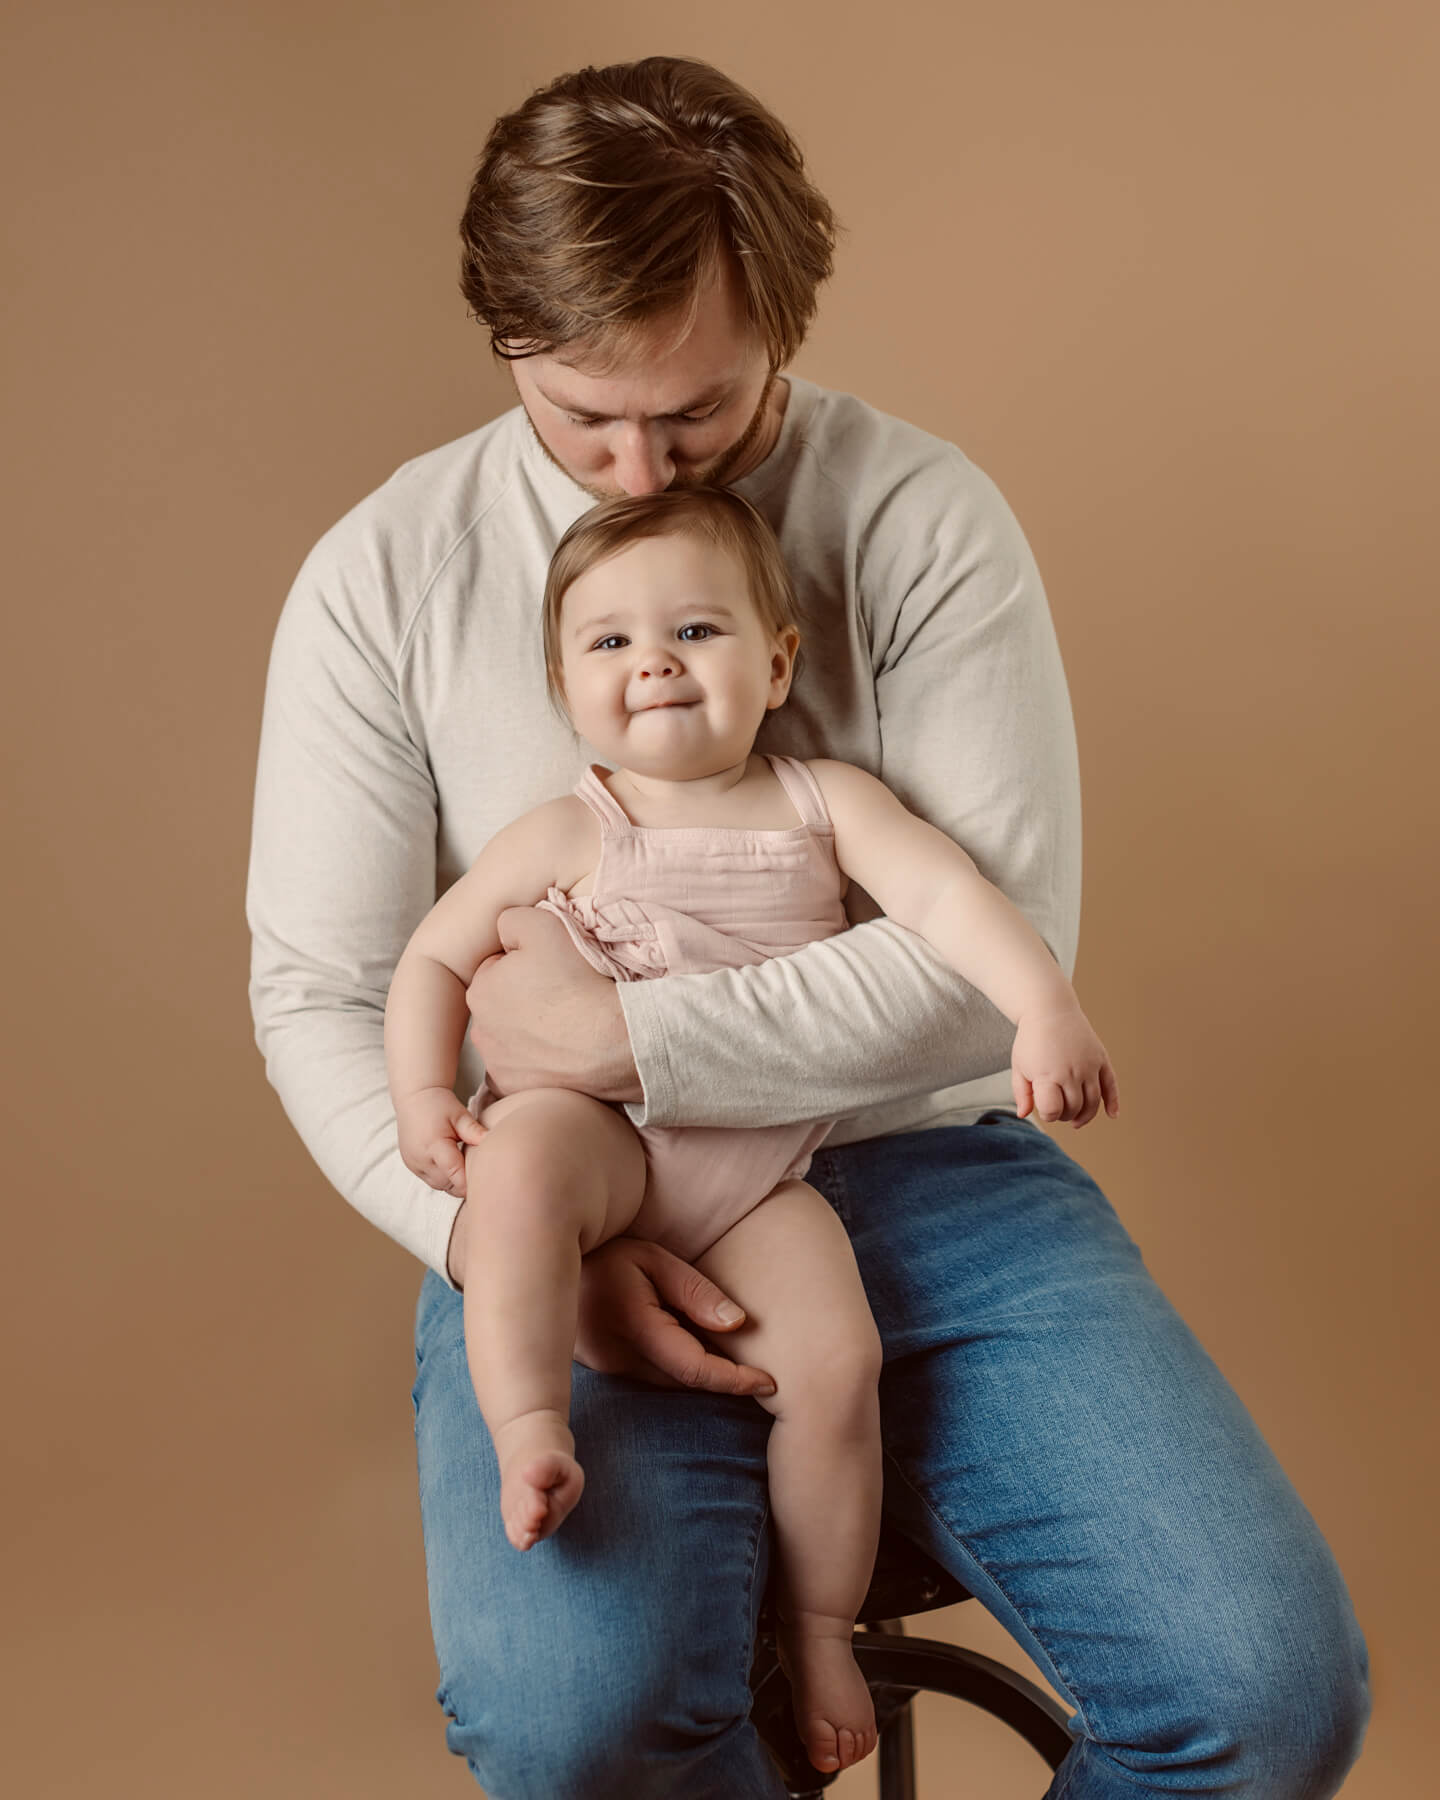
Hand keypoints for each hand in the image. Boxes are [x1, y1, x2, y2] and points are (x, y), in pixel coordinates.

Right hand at [396, 1086, 487, 1194]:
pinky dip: (444, 1177)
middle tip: (479, 1169)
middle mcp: (421, 1159)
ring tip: (465, 1164)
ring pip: (440, 1186)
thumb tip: (493, 1143)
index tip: (487, 1177)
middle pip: (449, 1186)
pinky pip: (431, 1181)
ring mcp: (414, 1164)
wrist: (415, 1097)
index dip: (473, 1181)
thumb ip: (474, 1131)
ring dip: (454, 1181)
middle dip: (465, 1182)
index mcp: (434, 1146)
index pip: (456, 1177)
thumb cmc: (439, 1103)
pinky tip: (453, 1163)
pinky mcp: (411, 1166)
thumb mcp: (460, 1115)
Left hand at [467, 905, 642, 1102]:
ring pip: (513, 1039)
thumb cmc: (578, 982)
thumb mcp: (542, 925)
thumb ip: (511, 920)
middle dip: (525, 1000)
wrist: (614, 1042)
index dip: (528, 965)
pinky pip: (525, 1070)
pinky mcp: (519, 1091)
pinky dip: (540, 1063)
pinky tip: (566, 1054)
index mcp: (479, 990)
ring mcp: (498, 1067)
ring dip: (532, 1033)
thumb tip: (505, 932)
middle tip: (563, 997)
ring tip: (568, 1027)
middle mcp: (480, 1032)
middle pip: (503, 1005)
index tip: (554, 970)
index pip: (498, 968)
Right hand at [573, 1237, 776, 1397]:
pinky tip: (699, 1354)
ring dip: (703, 1378)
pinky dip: (681, 1372)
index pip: (695, 1368)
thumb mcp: (653, 1258)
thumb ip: (695, 1291)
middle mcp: (617, 1358)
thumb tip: (737, 1324)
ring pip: (669, 1385)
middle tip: (765, 1374)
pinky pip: (653, 1379)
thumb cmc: (607, 1252)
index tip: (771, 1382)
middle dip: (726, 1382)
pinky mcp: (604, 1371)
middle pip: (685, 1384)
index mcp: (633, 1326)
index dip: (735, 1379)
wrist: (547, 1263)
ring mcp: (606, 1370)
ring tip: (739, 1364)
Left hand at [1011, 1007, 1119, 1127]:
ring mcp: (1088, 1065)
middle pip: (1074, 1108)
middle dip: (1065, 1116)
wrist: (1050, 1010)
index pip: (1052, 1110)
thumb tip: (1024, 1114)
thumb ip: (1022, 1092)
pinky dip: (1113, 1102)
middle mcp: (1071, 1071)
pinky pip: (1111, 1085)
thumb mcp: (1019, 1066)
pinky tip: (1112, 1115)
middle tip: (1057, 1111)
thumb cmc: (1031, 1040)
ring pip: (1093, 1102)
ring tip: (1075, 1120)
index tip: (1043, 1108)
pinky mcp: (1101, 1059)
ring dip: (1085, 1115)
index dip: (1048, 1115)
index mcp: (1047, 1074)